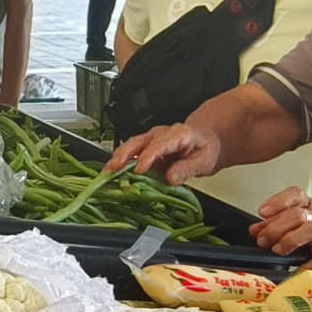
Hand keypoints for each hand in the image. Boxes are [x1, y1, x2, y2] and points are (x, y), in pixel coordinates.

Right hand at [106, 122, 222, 183]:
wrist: (205, 142)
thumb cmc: (205, 150)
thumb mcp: (204, 161)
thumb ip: (187, 169)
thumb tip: (170, 177)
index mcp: (179, 135)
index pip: (161, 144)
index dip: (148, 156)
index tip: (139, 169)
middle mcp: (162, 134)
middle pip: (139, 141)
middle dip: (124, 154)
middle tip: (113, 168)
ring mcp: (151, 140)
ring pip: (131, 145)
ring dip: (117, 158)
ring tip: (106, 172)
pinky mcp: (144, 148)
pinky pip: (130, 153)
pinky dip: (119, 162)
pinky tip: (111, 173)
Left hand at [252, 190, 311, 274]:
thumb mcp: (305, 224)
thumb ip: (279, 224)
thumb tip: (255, 229)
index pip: (296, 195)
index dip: (278, 201)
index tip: (263, 212)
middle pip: (297, 214)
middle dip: (275, 227)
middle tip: (262, 240)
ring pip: (309, 229)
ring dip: (289, 239)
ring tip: (278, 249)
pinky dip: (302, 267)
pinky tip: (292, 270)